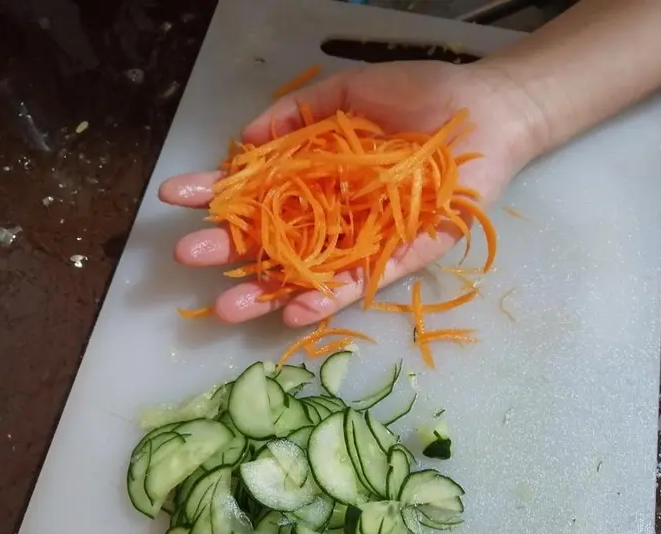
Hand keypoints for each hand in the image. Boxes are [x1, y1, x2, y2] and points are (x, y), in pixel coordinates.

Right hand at [159, 59, 543, 326]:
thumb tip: (244, 136)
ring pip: (308, 274)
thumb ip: (297, 111)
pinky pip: (361, 283)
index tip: (173, 196)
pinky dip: (329, 299)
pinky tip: (293, 313)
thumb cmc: (421, 96)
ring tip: (226, 309)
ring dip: (266, 293)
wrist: (487, 112)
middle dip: (227, 250)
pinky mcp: (401, 257)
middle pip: (271, 239)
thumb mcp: (349, 93)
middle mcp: (331, 212)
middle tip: (187, 256)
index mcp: (314, 175)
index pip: (255, 188)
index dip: (214, 192)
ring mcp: (363, 239)